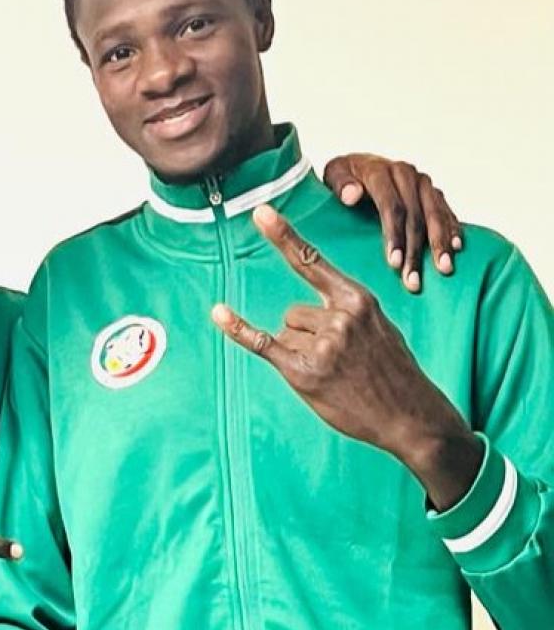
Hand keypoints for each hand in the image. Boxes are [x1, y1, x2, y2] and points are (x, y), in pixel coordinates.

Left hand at [210, 205, 482, 508]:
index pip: (312, 261)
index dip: (283, 236)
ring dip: (300, 353)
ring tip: (334, 373)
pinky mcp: (305, 372)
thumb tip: (299, 314)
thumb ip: (345, 310)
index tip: (260, 213)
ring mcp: (323, 345)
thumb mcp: (380, 327)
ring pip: (286, 334)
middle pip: (293, 313)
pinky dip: (240, 330)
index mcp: (358, 300)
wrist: (411, 416)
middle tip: (340, 361)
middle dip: (308, 336)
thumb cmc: (393, 371)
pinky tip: (219, 314)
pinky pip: (264, 344)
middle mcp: (340, 317)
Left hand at [323, 153, 461, 292]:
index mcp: (381, 171)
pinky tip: (457, 249)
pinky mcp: (433, 193)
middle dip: (416, 250)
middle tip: (414, 279)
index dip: (395, 236)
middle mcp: (407, 175)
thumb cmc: (344, 177)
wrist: (358, 165)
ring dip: (440, 244)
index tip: (394, 263)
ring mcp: (423, 184)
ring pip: (436, 215)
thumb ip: (340, 185)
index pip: (392, 207)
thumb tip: (351, 196)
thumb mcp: (334, 175)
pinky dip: (453, 230)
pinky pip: (447, 212)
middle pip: (416, 216)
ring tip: (443, 269)